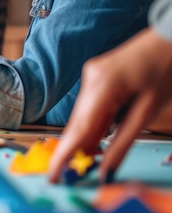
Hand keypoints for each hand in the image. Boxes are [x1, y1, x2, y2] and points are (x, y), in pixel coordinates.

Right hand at [48, 28, 171, 182]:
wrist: (169, 37)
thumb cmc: (166, 69)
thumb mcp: (148, 110)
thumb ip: (123, 142)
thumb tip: (106, 169)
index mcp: (103, 86)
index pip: (78, 129)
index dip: (64, 155)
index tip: (52, 175)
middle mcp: (90, 80)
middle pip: (77, 123)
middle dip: (75, 150)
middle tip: (74, 174)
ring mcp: (90, 75)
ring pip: (82, 116)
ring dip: (86, 138)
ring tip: (92, 158)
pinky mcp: (94, 76)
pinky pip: (88, 106)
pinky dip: (93, 123)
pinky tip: (99, 137)